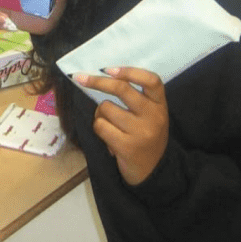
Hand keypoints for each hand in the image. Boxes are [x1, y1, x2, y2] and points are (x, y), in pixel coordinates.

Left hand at [76, 67, 168, 185]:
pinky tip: (109, 139)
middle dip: (97, 81)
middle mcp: (153, 116)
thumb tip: (105, 75)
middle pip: (122, 89)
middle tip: (80, 78)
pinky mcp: (127, 147)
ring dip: (101, 114)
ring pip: (106, 108)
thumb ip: (137, 97)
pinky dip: (99, 129)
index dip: (130, 71)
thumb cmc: (145, 136)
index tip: (109, 69)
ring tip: (111, 126)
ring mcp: (141, 132)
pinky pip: (100, 126)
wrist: (152, 172)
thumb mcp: (150, 115)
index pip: (152, 80)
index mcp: (160, 105)